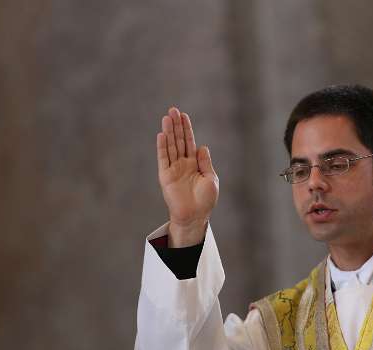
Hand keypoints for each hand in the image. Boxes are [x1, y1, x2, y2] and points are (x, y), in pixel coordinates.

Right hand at [157, 107, 218, 246]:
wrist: (195, 216)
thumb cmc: (205, 201)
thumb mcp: (211, 179)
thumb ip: (205, 162)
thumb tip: (202, 146)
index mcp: (194, 164)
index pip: (189, 142)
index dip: (187, 129)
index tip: (183, 115)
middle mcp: (182, 164)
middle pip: (178, 141)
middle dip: (176, 126)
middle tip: (173, 110)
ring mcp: (173, 169)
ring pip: (170, 146)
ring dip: (168, 132)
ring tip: (167, 117)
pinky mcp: (166, 176)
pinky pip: (163, 159)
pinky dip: (162, 147)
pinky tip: (162, 135)